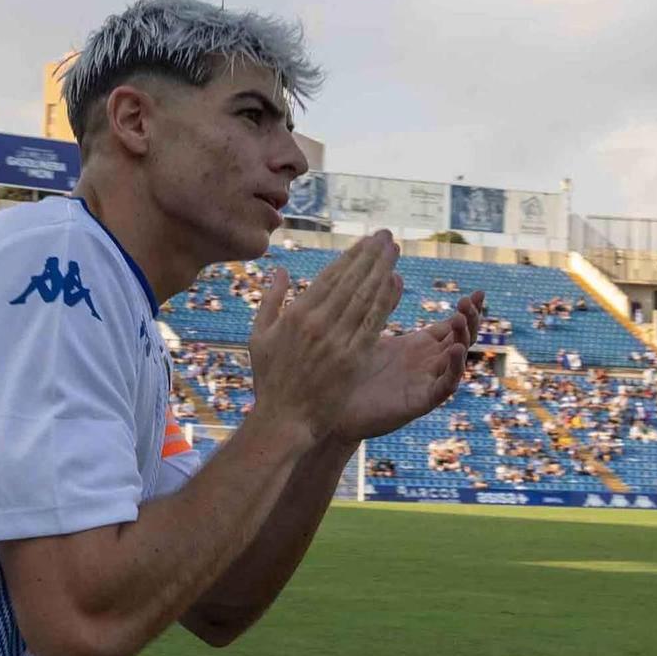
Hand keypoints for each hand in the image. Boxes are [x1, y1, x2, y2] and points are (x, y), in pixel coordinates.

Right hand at [248, 232, 401, 443]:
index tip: (366, 241)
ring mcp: (336, 341)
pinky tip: (397, 284)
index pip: (330, 276)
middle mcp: (317, 323)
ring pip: (364, 297)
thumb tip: (281, 270)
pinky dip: (386, 301)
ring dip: (382, 271)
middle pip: (351, 281)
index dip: (351, 256)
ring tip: (395, 252)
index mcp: (296, 315)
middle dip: (371, 256)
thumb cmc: (270, 379)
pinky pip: (373, 323)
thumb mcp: (259, 336)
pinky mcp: (353, 359)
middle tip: (386, 236)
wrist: (284, 419)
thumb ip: (271, 300)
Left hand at [332, 290, 485, 441]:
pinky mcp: (420, 402)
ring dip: (463, 340)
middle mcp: (428, 363)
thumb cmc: (351, 371)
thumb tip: (393, 273)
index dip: (468, 310)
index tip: (479, 293)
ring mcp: (426, 382)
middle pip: (461, 340)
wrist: (334, 408)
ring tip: (461, 320)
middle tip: (467, 302)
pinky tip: (455, 351)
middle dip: (469, 320)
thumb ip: (384, 307)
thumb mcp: (370, 331)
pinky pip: (445, 387)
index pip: (452, 326)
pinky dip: (454, 370)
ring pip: (457, 361)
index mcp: (420, 346)